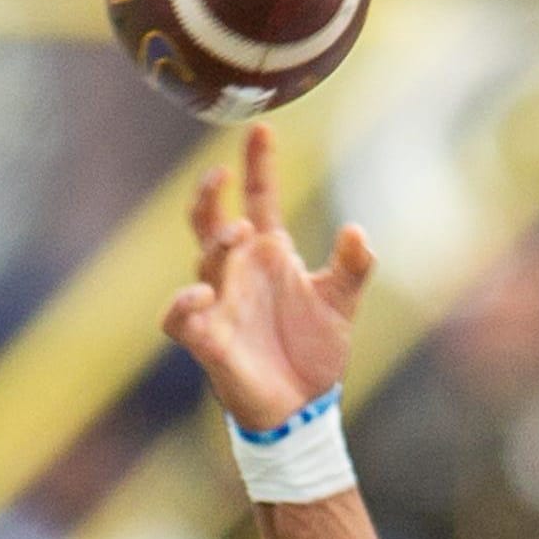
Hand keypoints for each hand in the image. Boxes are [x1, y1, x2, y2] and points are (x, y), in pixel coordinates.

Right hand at [163, 125, 374, 435]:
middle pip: (212, 221)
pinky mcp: (209, 341)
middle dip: (211, 195)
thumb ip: (353, 267)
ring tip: (238, 232)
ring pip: (203, 261)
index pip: (259, 199)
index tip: (263, 129)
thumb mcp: (341, 302)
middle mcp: (239, 272)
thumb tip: (357, 231)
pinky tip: (200, 293)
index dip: (259, 165)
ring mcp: (220, 304)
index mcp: (269, 256)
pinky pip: (181, 318)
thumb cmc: (314, 351)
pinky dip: (184, 304)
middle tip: (223, 175)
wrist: (303, 408)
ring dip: (217, 243)